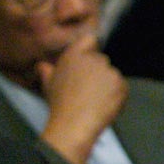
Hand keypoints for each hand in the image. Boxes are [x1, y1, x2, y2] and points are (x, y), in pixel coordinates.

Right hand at [36, 34, 126, 163]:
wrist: (74, 124)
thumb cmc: (60, 104)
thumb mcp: (48, 85)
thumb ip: (46, 71)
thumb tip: (42, 65)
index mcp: (75, 55)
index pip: (89, 39)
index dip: (90, 49)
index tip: (87, 62)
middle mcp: (93, 59)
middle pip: (100, 60)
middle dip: (97, 72)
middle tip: (88, 89)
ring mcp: (109, 71)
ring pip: (111, 74)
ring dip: (107, 85)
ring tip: (95, 100)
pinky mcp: (121, 84)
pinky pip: (121, 87)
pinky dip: (116, 95)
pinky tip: (104, 105)